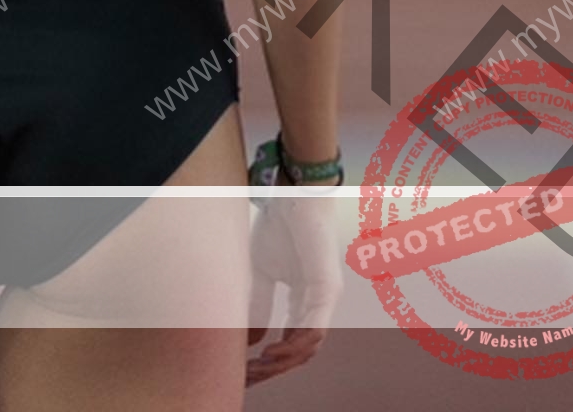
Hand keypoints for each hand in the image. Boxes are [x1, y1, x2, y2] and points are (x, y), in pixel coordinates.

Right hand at [245, 192, 343, 385]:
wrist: (292, 194)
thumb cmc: (279, 227)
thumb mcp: (260, 272)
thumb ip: (259, 304)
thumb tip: (248, 340)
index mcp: (303, 302)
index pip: (290, 342)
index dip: (269, 361)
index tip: (245, 371)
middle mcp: (317, 306)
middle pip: (300, 351)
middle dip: (273, 368)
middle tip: (248, 378)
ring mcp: (325, 299)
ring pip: (308, 346)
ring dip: (283, 362)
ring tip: (258, 368)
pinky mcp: (327, 290)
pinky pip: (314, 328)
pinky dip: (294, 345)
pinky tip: (273, 352)